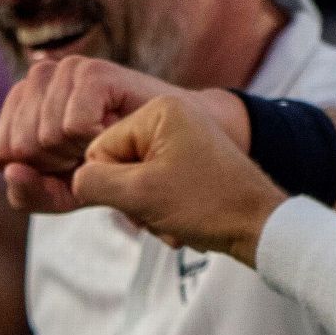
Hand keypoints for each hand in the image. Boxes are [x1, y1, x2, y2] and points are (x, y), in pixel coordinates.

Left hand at [0, 56, 247, 212]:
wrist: (177, 143)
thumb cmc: (120, 164)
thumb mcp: (69, 192)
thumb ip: (31, 194)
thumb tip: (12, 171)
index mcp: (22, 101)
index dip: (36, 173)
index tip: (72, 167)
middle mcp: (38, 77)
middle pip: (20, 147)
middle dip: (59, 166)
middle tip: (95, 153)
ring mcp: (64, 69)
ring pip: (44, 138)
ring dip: (80, 154)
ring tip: (107, 140)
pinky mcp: (92, 71)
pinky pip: (72, 127)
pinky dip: (95, 141)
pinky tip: (115, 130)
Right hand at [73, 96, 286, 266]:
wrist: (261, 225)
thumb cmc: (207, 205)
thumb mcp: (140, 194)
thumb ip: (93, 182)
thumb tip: (74, 179)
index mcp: (159, 109)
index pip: (98, 148)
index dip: (112, 185)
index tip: (146, 199)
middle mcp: (169, 115)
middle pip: (116, 163)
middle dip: (132, 198)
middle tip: (163, 211)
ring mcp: (181, 137)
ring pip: (133, 179)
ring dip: (147, 208)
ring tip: (176, 219)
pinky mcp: (189, 158)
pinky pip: (154, 184)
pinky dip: (161, 209)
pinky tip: (181, 223)